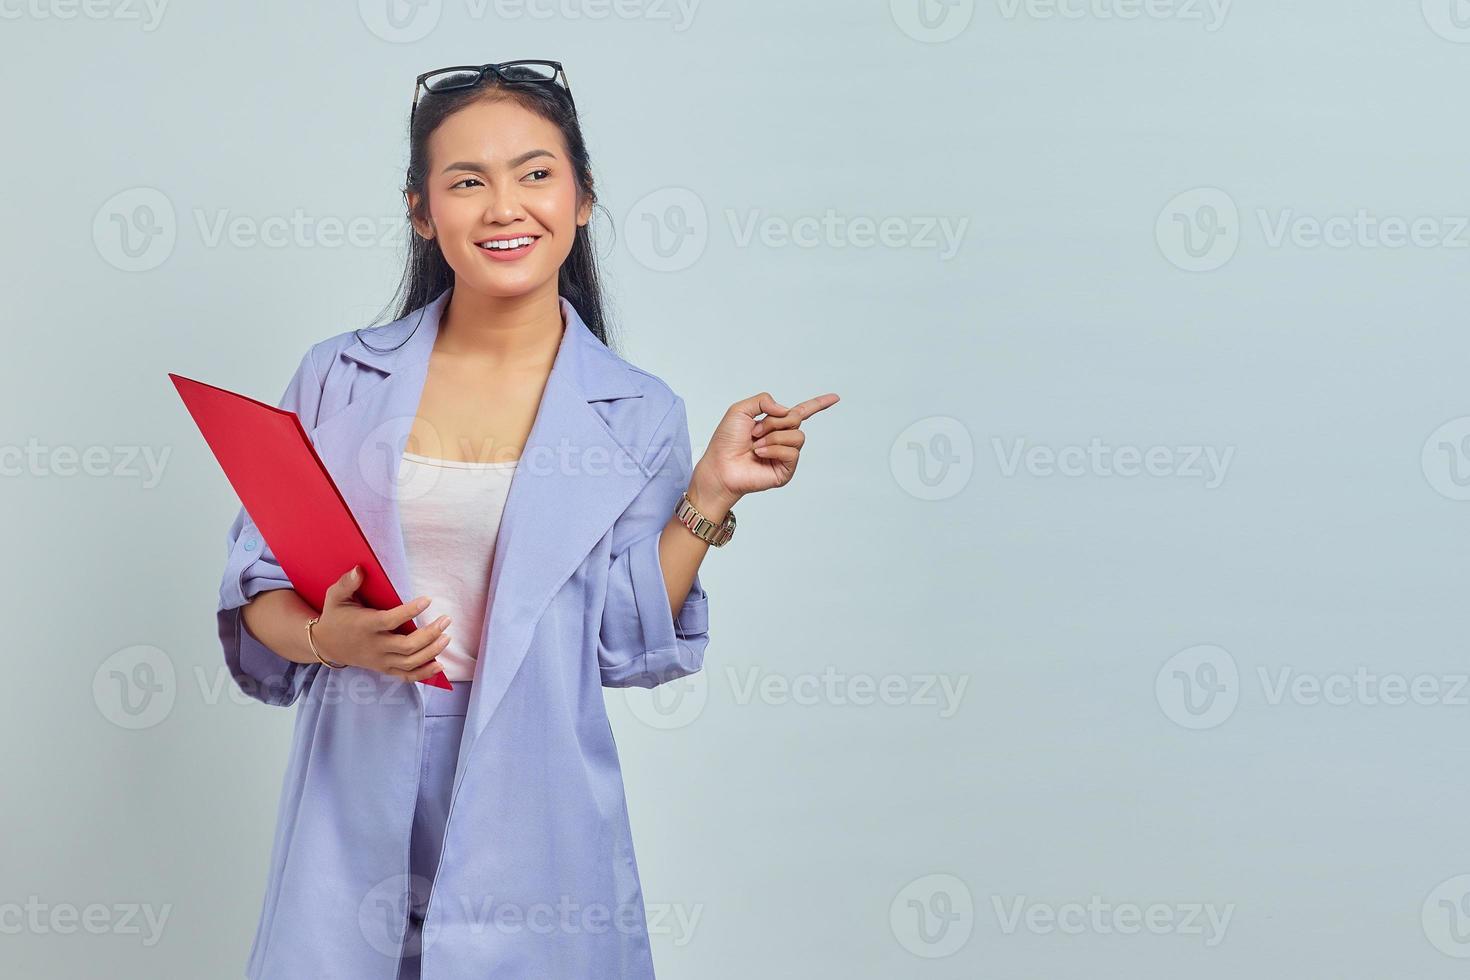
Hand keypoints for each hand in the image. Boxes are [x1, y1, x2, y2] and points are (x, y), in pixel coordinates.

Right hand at [310, 566, 451, 683]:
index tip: (428, 599)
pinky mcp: (383, 669)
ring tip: (447, 637)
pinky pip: (406, 676)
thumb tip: (359, 569)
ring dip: (432, 652)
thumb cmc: (335, 616)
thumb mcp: (335, 596)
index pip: (390, 621)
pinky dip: (424, 673)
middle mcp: (374, 646)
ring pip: (409, 662)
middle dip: (430, 634)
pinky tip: (440, 665)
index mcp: (365, 626)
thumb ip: (347, 583)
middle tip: (446, 620)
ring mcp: (380, 660)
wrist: (325, 644)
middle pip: (406, 646)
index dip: (410, 611)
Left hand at [695, 391, 840, 502]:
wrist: (719, 466)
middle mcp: (783, 439)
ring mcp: (785, 455)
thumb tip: (786, 411)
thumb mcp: (740, 410)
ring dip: (773, 437)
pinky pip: (792, 453)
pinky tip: (759, 454)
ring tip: (756, 445)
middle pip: (796, 419)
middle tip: (754, 432)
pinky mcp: (786, 470)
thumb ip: (763, 400)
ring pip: (796, 436)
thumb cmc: (726, 441)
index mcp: (774, 424)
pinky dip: (774, 450)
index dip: (818, 404)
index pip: (802, 412)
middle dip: (774, 422)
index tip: (835, 397)